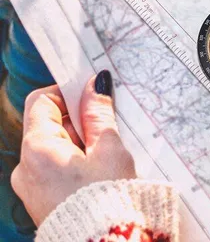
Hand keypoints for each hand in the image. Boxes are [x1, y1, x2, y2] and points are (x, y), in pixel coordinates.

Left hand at [11, 71, 135, 225]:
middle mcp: (25, 166)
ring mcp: (30, 185)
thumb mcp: (109, 148)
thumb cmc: (106, 200)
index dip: (67, 90)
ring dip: (80, 140)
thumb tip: (96, 84)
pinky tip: (98, 168)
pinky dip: (76, 159)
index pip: (42, 101)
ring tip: (106, 152)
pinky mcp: (41, 199)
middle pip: (50, 123)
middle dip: (79, 119)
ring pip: (55, 145)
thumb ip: (99, 113)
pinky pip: (55, 166)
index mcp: (37, 148)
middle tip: (107, 124)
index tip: (91, 90)